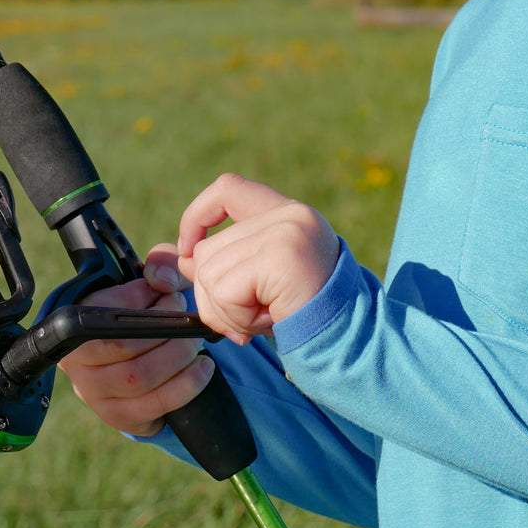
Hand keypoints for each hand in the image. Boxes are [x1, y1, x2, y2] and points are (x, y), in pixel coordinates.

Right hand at [56, 262, 214, 437]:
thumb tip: (161, 279)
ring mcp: (94, 393)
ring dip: (177, 358)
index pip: (103, 310)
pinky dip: (186, 387)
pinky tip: (202, 369)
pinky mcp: (118, 416)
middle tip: (187, 320)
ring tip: (195, 344)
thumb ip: (162, 264)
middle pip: (121, 348)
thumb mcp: (155, 280)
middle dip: (165, 331)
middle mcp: (76, 360)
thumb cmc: (146, 311)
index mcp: (76, 319)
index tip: (167, 294)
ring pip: (137, 379)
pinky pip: (152, 407)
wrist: (147, 356)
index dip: (141, 301)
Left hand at [172, 173, 338, 345]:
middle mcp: (289, 214)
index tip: (188, 249)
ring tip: (266, 315)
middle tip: (253, 313)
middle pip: (208, 250)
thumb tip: (178, 258)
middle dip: (215, 295)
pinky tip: (269, 320)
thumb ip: (222, 263)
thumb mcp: (257, 282)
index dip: (197, 215)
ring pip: (211, 273)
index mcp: (286, 213)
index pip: (228, 188)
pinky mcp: (282, 258)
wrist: (350, 340)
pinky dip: (237, 318)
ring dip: (228, 311)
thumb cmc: (302, 314)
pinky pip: (225, 292)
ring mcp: (287, 232)